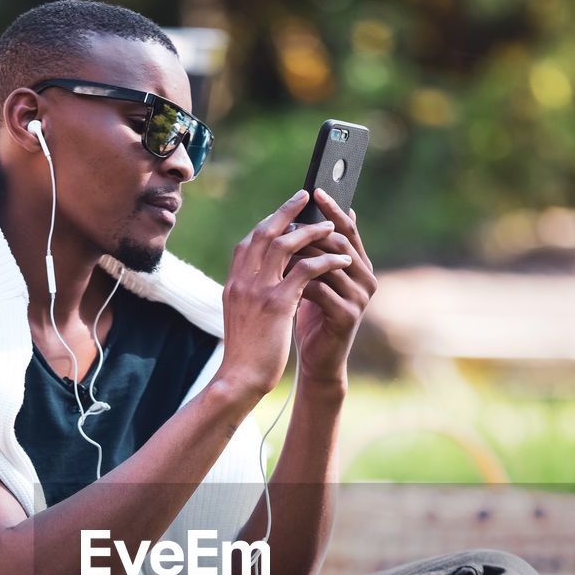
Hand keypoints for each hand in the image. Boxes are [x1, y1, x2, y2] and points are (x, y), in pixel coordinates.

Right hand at [217, 189, 356, 398]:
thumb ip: (250, 295)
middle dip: (287, 211)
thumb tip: (265, 283)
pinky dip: (325, 260)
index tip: (285, 214)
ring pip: (284, 244)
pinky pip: (305, 270)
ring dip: (310, 231)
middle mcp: (242, 281)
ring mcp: (257, 290)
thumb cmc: (244, 354)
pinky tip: (341, 259)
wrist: (239, 379)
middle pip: (264, 232)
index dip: (269, 223)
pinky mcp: (276, 304)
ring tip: (330, 226)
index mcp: (233, 284)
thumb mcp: (242, 317)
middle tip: (306, 196)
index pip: (249, 242)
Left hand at [288, 188, 377, 384]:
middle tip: (288, 221)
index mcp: (360, 265)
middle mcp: (366, 279)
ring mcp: (360, 299)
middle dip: (312, 231)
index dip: (333, 209)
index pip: (349, 229)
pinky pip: (321, 290)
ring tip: (279, 246)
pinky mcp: (347, 317)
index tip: (314, 190)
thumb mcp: (314, 279)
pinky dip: (298, 281)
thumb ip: (315, 252)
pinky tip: (279, 276)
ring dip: (302, 254)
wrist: (317, 358)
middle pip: (340, 243)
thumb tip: (307, 216)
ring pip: (329, 265)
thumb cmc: (313, 315)